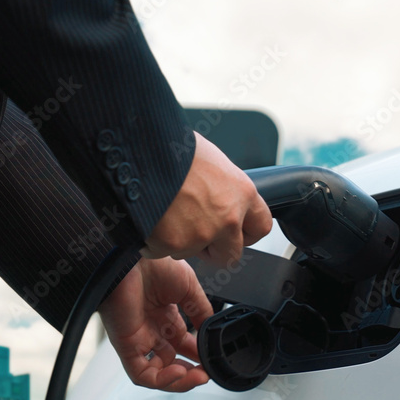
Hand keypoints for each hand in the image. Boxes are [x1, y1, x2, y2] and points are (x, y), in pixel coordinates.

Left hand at [99, 257, 213, 391]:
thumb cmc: (152, 264)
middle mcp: (152, 329)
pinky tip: (179, 373)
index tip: (213, 360)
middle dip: (191, 372)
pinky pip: (142, 373)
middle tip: (206, 373)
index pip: (184, 345)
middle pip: (171, 362)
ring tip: (197, 377)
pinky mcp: (126, 346)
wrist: (130, 258)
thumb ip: (201, 310)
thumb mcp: (189, 287)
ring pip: (157, 373)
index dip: (199, 356)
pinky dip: (161, 380)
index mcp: (166, 315)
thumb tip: (211, 329)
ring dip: (179, 381)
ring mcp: (139, 339)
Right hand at [143, 132, 272, 264]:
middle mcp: (228, 217)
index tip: (233, 232)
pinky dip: (153, 241)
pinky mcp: (174, 244)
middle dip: (212, 249)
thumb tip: (216, 193)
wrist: (139, 148)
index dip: (245, 233)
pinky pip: (163, 252)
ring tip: (164, 213)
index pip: (261, 226)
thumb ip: (221, 186)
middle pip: (230, 254)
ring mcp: (202, 234)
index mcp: (241, 192)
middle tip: (193, 232)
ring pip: (191, 253)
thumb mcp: (208, 159)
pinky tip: (148, 217)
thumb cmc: (170, 146)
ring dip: (178, 241)